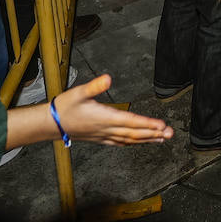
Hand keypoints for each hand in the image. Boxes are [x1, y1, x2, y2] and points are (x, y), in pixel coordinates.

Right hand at [51, 75, 173, 145]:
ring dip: (146, 140)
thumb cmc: (64, 107)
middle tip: (170, 134)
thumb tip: (107, 78)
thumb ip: (94, 86)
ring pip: (129, 140)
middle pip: (134, 133)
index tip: (161, 126)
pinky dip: (133, 143)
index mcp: (104, 118)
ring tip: (162, 139)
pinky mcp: (100, 138)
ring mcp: (104, 135)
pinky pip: (120, 142)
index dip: (147, 124)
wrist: (50, 123)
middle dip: (153, 134)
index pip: (130, 122)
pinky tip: (139, 142)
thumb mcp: (78, 92)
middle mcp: (106, 129)